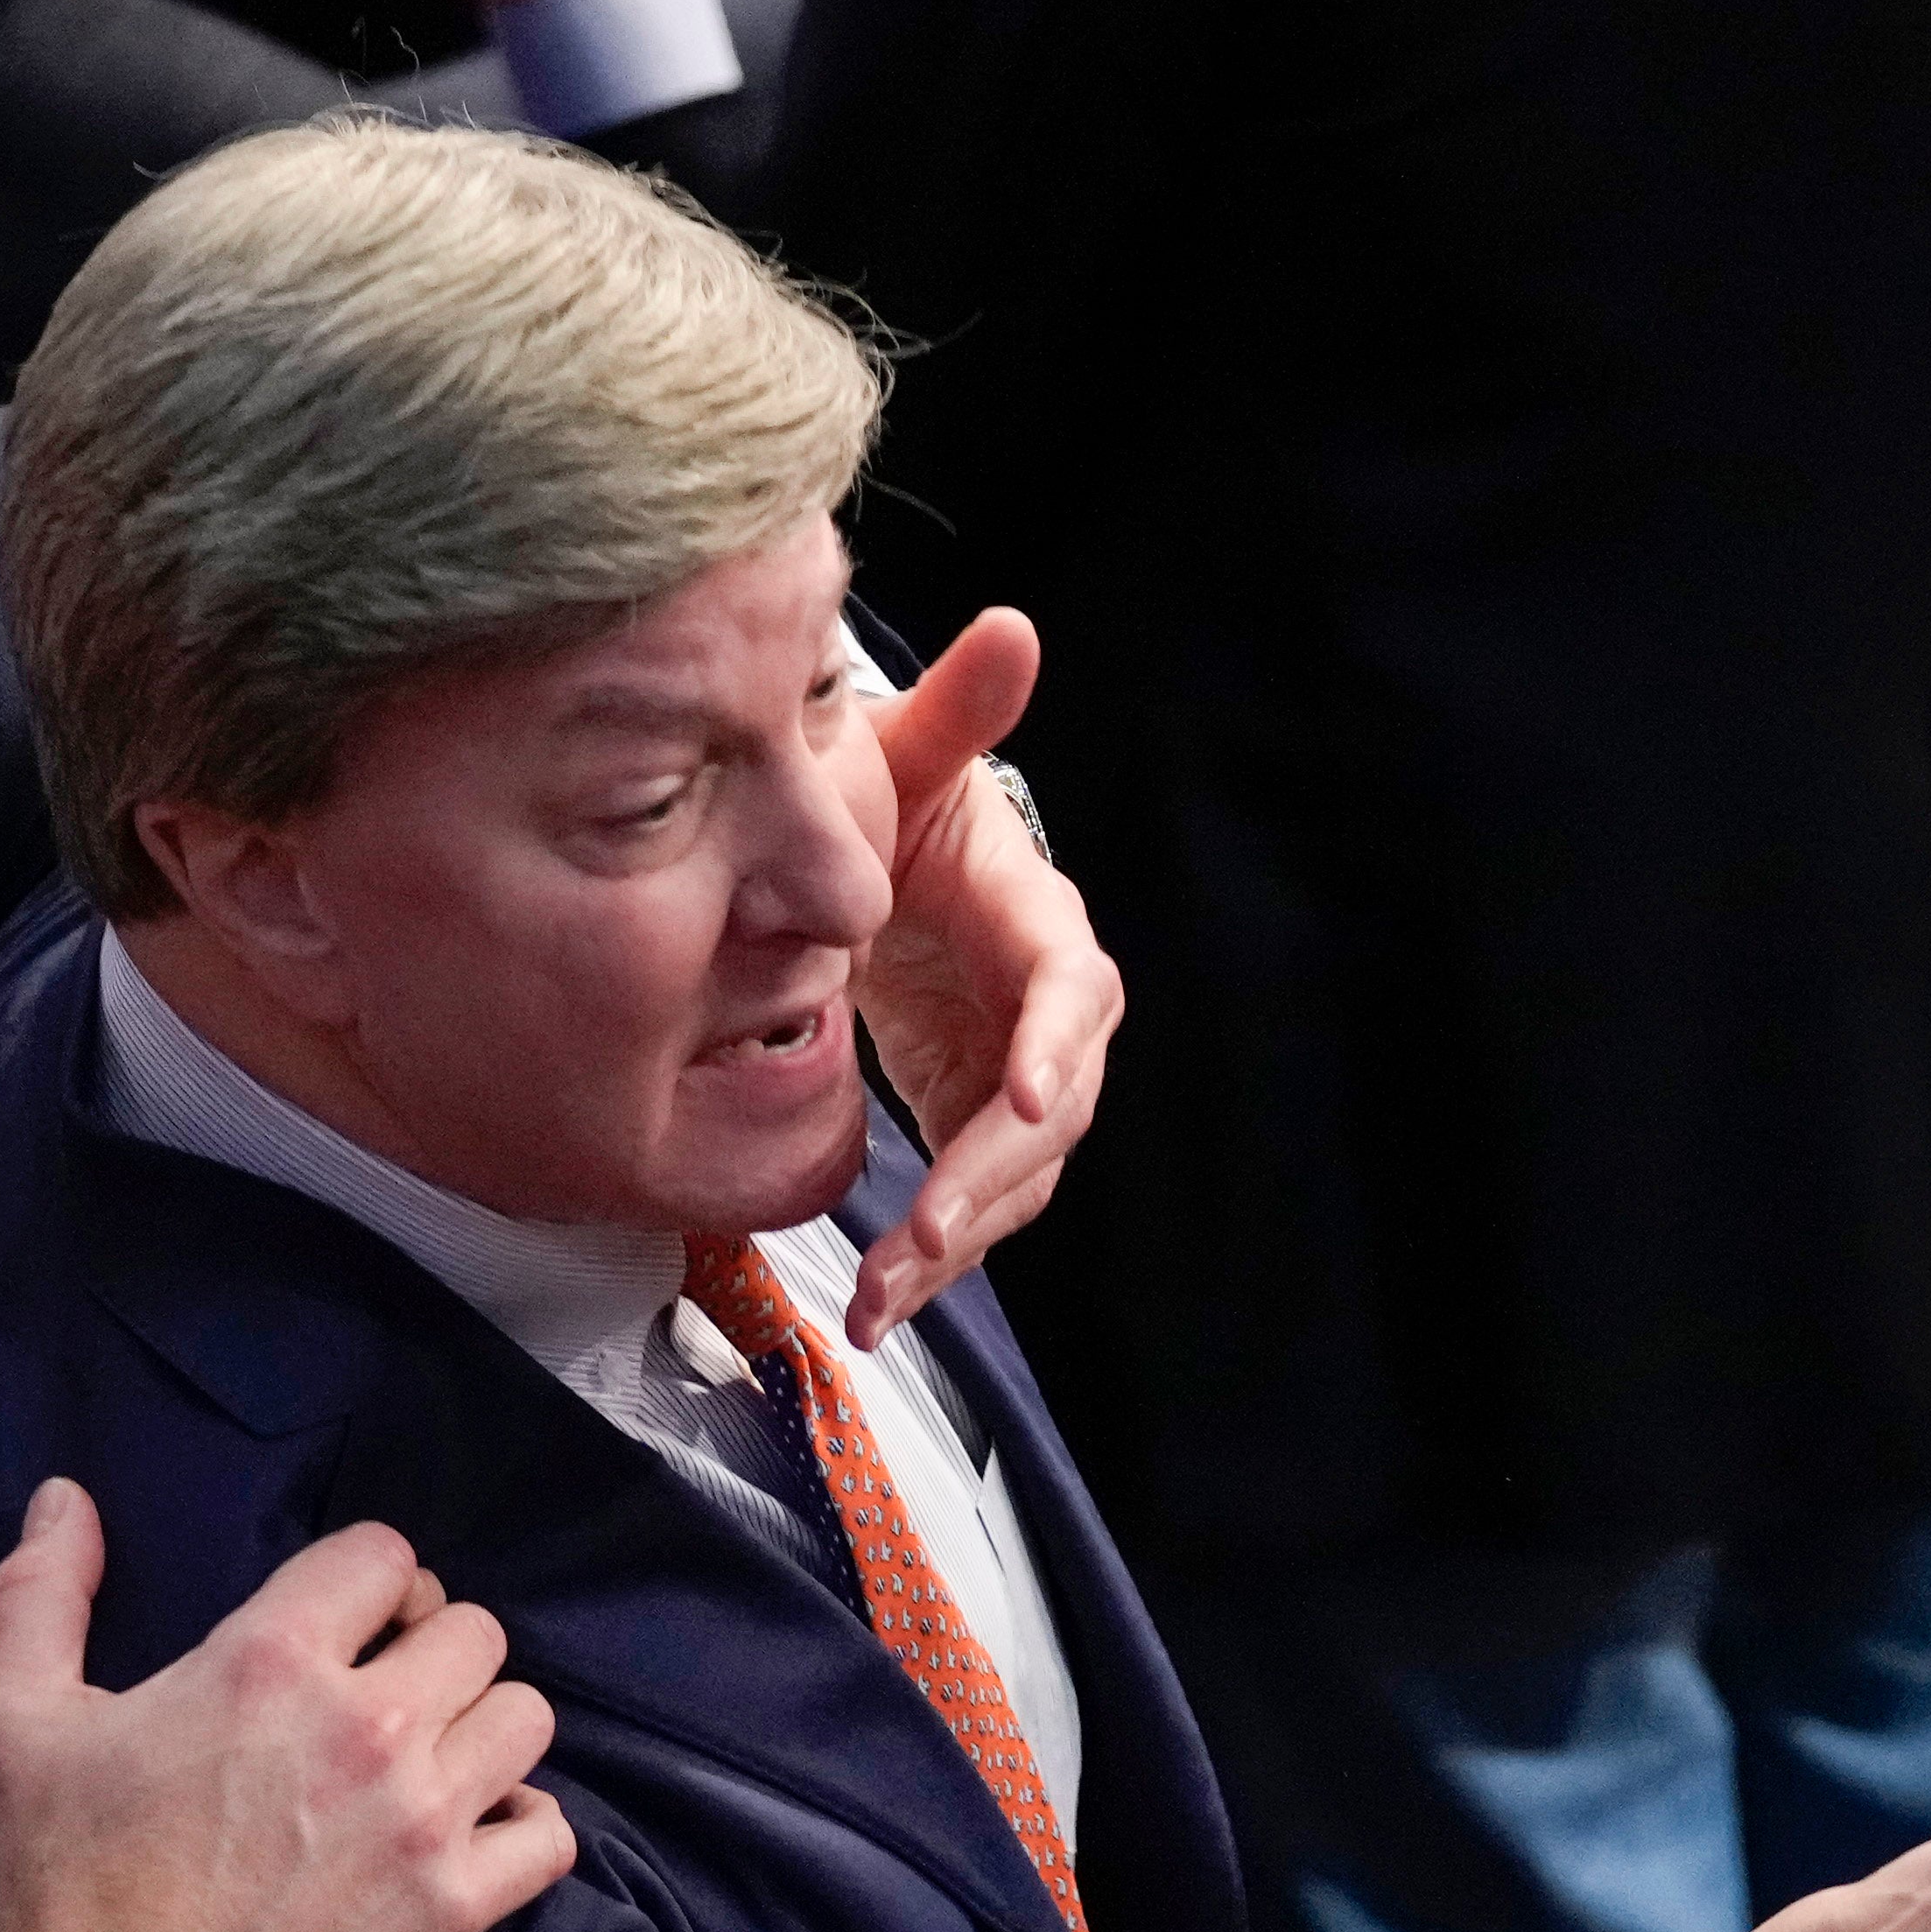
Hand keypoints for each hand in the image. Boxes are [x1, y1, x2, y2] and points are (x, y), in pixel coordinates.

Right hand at [0, 1481, 576, 1931]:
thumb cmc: (63, 1878)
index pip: (386, 1554)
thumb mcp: (12, 1719)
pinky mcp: (453, 1909)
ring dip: (482, 1726)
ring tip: (428, 1756)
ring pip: (525, 1718)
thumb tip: (68, 1497)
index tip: (340, 1621)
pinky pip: (550, 1834)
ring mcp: (422, 1822)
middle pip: (475, 1629)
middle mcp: (368, 1727)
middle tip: (382, 1689)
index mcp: (269, 1661)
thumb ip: (41, 1591)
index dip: (366, 1579)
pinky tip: (466, 1831)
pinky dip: (521, 1826)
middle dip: (430, 1645)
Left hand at [847, 606, 1123, 1346]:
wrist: (861, 862)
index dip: (1054, 1046)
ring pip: (1016, 1177)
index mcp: (1034, 920)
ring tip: (884, 1298)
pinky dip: (933, 1256)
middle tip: (923, 1240)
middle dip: (990, 1182)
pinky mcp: (975, 1121)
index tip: (1018, 1099)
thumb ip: (954, 713)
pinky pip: (973, 1202)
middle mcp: (1046, 1011)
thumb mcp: (905, 762)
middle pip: (1049, 1113)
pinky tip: (879, 1302)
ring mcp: (1015, 1075)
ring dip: (959, 1244)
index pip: (1069, 989)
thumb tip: (1011, 628)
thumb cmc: (885, 805)